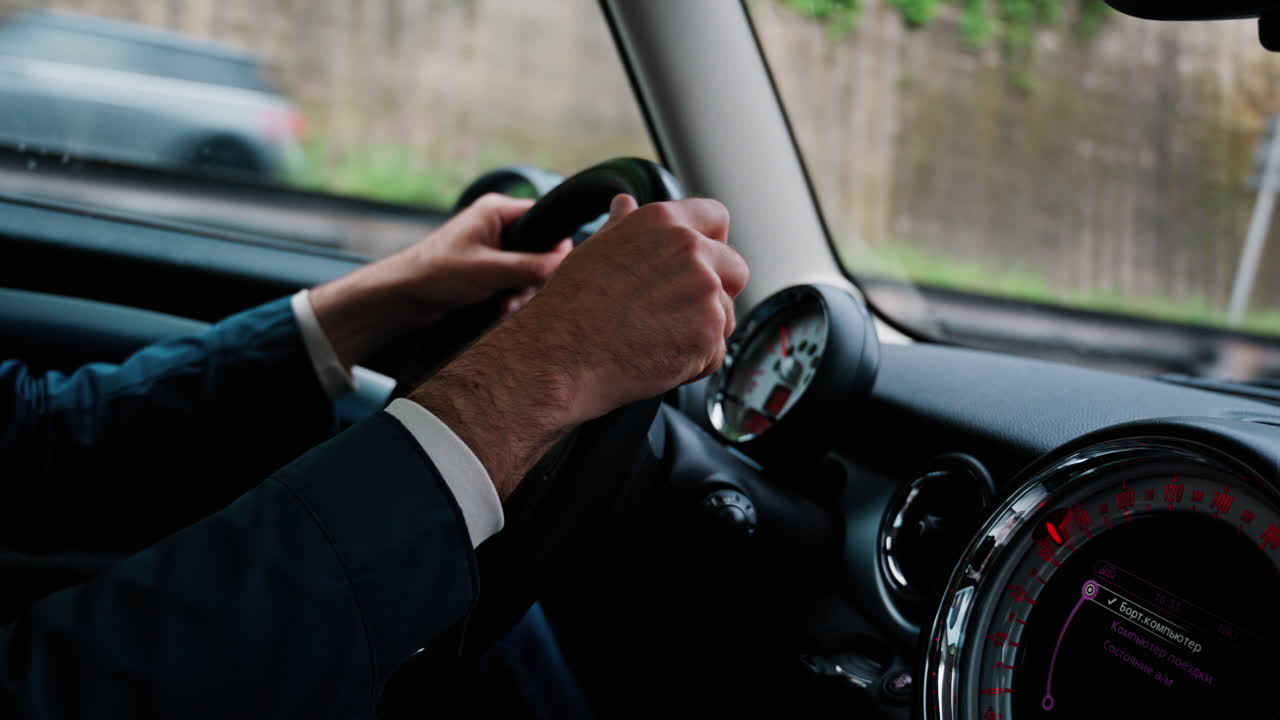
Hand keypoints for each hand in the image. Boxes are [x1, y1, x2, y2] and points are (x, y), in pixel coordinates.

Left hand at [309, 193, 571, 367]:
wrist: (403, 298)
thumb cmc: (437, 272)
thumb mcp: (489, 270)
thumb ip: (530, 265)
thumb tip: (566, 260)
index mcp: (496, 211)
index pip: (543, 218)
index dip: (554, 244)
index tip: (555, 269)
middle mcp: (496, 227)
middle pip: (538, 249)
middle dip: (533, 278)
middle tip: (521, 295)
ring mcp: (493, 250)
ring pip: (527, 271)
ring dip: (521, 293)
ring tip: (506, 307)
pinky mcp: (487, 272)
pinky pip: (513, 283)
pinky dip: (510, 298)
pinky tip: (500, 311)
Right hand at [412, 195, 748, 497]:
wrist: (560, 357)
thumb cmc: (570, 308)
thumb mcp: (594, 250)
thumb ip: (625, 226)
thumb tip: (626, 204)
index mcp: (663, 222)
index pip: (716, 216)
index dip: (709, 244)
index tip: (694, 266)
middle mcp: (690, 249)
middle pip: (735, 268)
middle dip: (714, 293)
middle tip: (672, 313)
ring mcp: (704, 291)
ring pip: (726, 315)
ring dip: (702, 332)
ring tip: (654, 339)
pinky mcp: (709, 333)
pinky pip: (716, 352)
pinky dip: (693, 363)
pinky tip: (656, 358)